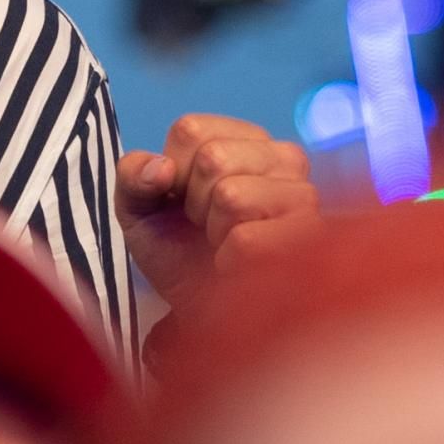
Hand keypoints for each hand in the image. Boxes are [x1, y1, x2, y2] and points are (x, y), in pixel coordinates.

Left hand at [115, 114, 321, 304]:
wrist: (203, 313)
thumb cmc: (178, 253)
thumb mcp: (139, 209)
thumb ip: (133, 176)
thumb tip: (161, 168)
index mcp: (244, 139)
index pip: (190, 129)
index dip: (171, 172)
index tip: (181, 201)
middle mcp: (283, 157)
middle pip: (213, 157)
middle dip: (194, 202)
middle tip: (205, 227)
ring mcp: (303, 196)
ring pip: (232, 195)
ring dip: (214, 231)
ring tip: (224, 244)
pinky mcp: (309, 238)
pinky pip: (247, 239)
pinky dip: (228, 260)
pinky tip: (239, 265)